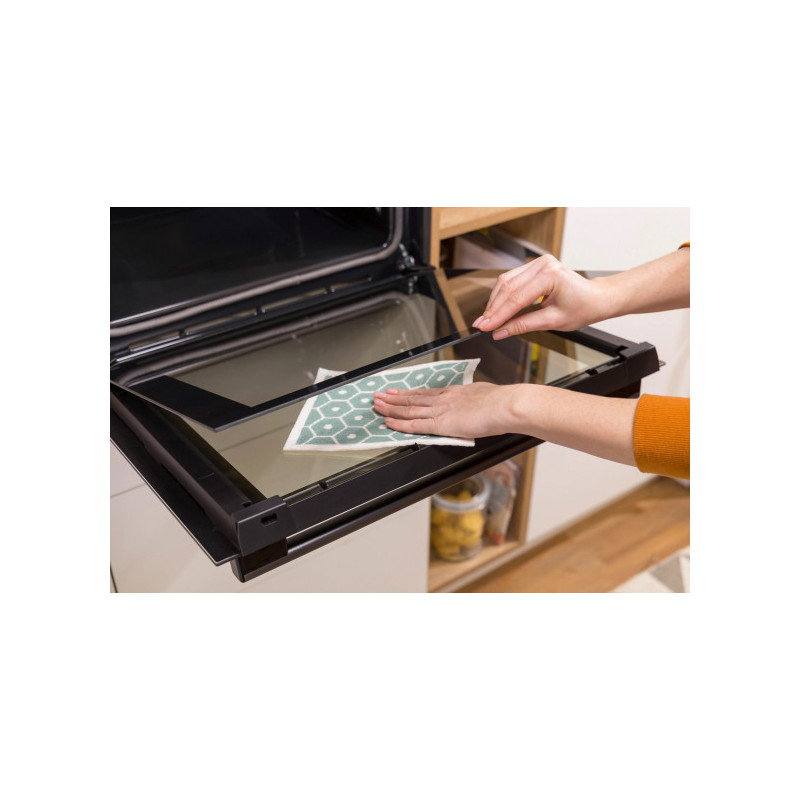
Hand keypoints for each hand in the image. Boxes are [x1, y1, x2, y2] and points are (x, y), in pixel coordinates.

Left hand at [373, 383, 517, 438]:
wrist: (505, 406)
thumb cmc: (502, 403)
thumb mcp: (485, 395)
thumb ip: (474, 400)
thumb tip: (476, 403)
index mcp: (454, 392)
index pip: (426, 393)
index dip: (409, 393)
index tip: (397, 391)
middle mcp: (444, 399)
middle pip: (413, 399)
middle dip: (393, 398)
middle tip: (378, 395)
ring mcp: (440, 410)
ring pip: (409, 409)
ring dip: (390, 407)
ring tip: (376, 405)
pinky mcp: (441, 423)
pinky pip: (414, 424)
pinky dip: (399, 423)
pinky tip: (388, 422)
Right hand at [473, 254, 605, 337]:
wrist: (595, 298)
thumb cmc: (581, 308)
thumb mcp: (552, 321)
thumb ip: (523, 325)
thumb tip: (500, 332)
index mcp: (550, 276)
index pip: (516, 298)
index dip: (498, 315)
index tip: (484, 327)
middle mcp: (542, 265)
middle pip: (507, 287)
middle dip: (493, 308)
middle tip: (481, 325)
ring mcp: (538, 263)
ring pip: (506, 282)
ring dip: (495, 301)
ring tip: (486, 319)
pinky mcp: (534, 266)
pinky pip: (512, 279)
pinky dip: (502, 295)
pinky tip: (496, 308)